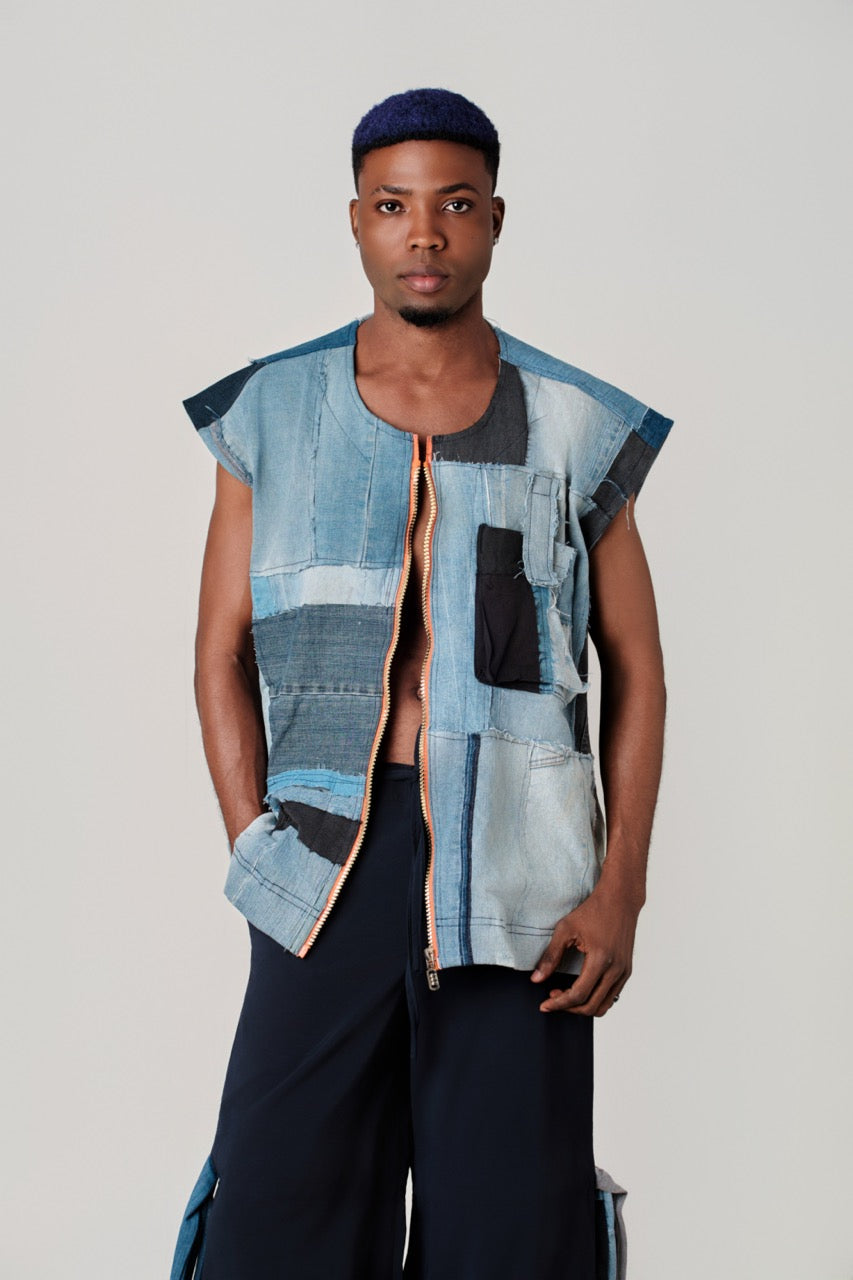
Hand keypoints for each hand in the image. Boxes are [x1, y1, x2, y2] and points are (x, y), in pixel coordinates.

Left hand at [530, 882, 641, 1015]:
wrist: (620, 899)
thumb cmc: (593, 910)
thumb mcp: (566, 929)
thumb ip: (551, 956)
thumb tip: (536, 979)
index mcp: (600, 959)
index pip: (578, 995)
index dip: (559, 1004)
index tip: (544, 1004)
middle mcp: (616, 970)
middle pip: (591, 1006)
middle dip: (568, 1008)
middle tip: (552, 998)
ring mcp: (624, 972)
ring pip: (603, 1005)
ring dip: (582, 1007)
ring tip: (565, 995)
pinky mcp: (627, 971)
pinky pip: (611, 996)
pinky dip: (595, 999)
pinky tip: (581, 988)